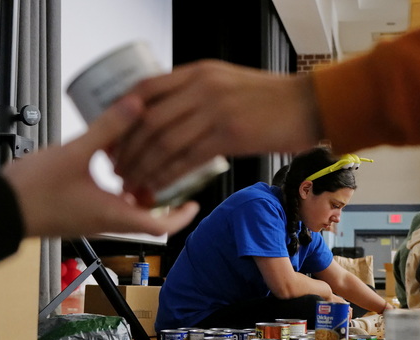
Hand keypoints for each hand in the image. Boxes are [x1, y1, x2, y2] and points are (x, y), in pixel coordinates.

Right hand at [3, 95, 198, 237]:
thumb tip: (136, 106)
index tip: (196, 202)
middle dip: (165, 199)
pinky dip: (119, 189)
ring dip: (141, 192)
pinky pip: (108, 205)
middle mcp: (106, 223)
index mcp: (114, 215)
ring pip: (127, 210)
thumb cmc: (33, 191)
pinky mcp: (76, 214)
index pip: (161, 226)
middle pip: (147, 217)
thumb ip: (108, 128)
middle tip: (177, 177)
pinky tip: (113, 166)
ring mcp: (90, 221)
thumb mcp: (75, 153)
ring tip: (150, 166)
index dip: (182, 216)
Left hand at [114, 60, 319, 194]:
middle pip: (148, 118)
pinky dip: (166, 176)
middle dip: (125, 147)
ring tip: (130, 181)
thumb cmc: (272, 99)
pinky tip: (156, 187)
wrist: (308, 105)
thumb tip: (171, 116)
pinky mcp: (228, 135)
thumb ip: (199, 94)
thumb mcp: (229, 83)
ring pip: (163, 142)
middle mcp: (202, 87)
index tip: (111, 134)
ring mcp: (214, 111)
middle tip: (115, 166)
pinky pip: (187, 159)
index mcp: (199, 72)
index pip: (145, 88)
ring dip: (141, 166)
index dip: (121, 114)